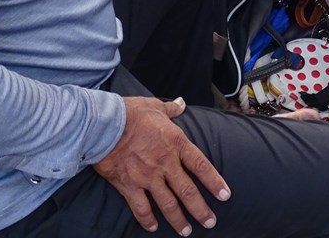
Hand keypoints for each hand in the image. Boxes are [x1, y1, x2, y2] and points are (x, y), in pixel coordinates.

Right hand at [93, 96, 229, 235]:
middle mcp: (165, 163)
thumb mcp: (155, 105)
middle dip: (200, 209)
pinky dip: (148, 220)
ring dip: (178, 220)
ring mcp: (147, 177)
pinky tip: (153, 227)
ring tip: (186, 232)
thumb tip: (181, 104)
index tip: (225, 195)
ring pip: (168, 204)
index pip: (201, 166)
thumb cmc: (130, 112)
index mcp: (176, 143)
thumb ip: (171, 109)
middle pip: (187, 191)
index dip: (214, 182)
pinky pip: (141, 208)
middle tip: (210, 222)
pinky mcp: (129, 185)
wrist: (103, 124)